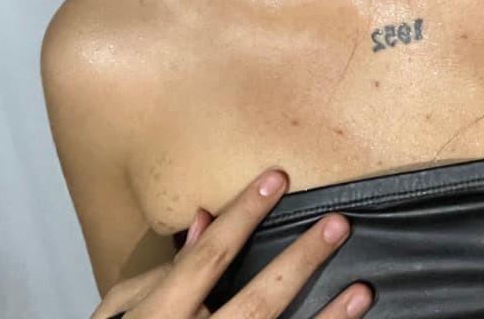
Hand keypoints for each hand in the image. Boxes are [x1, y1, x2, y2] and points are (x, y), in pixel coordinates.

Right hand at [91, 166, 372, 318]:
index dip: (243, 215)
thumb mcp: (121, 312)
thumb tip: (205, 221)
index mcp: (161, 318)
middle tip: (338, 223)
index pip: (208, 257)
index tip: (277, 178)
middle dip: (301, 261)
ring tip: (363, 291)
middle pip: (259, 301)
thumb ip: (160, 272)